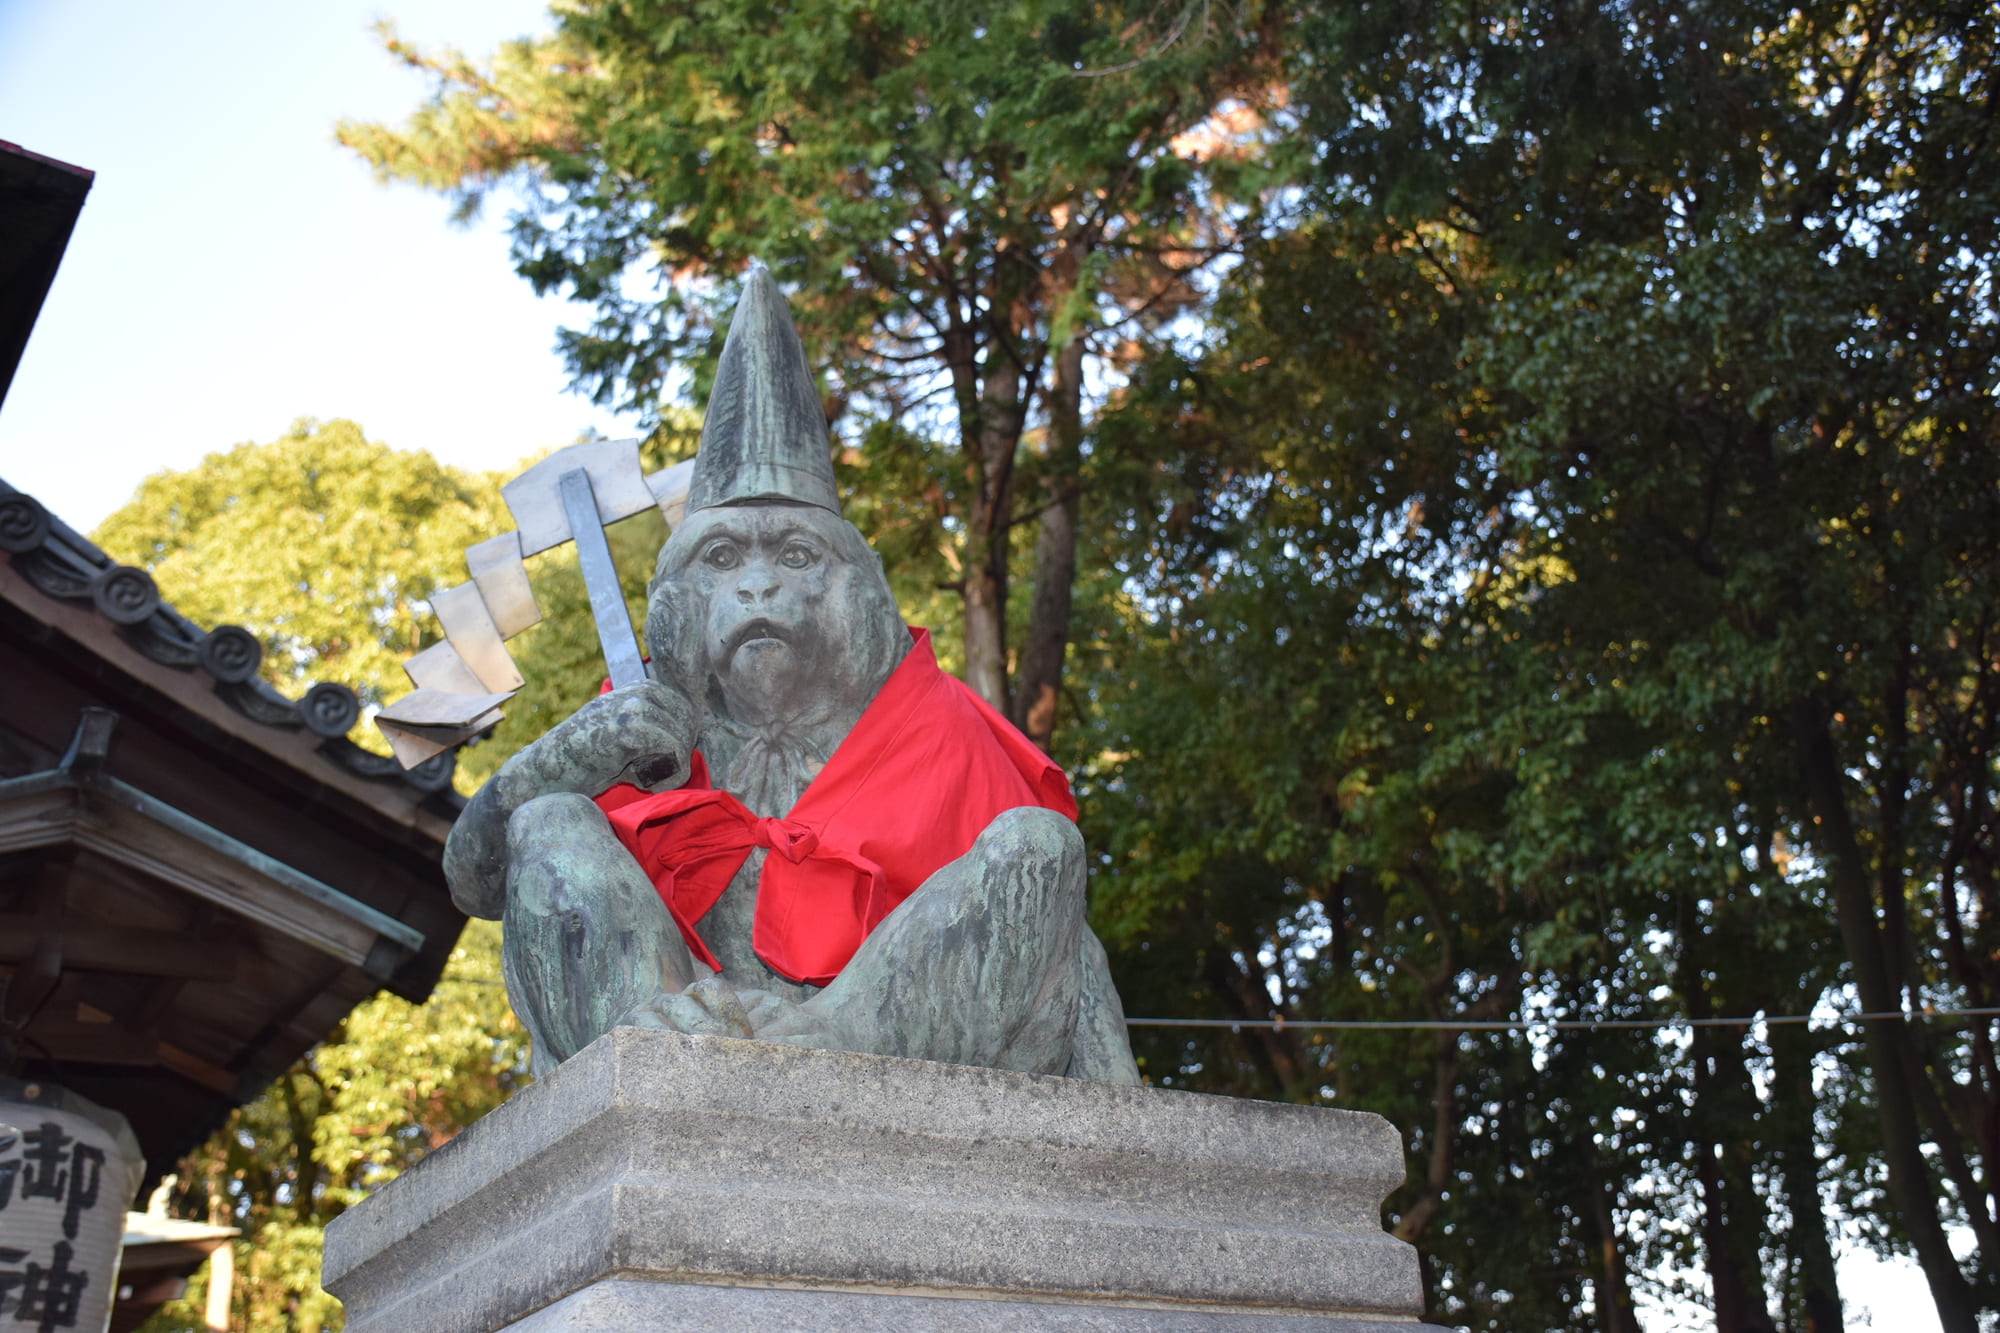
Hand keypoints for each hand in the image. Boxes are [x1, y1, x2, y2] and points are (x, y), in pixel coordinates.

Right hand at [444, 679, 695, 917]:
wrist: (539, 784)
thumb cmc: (582, 770)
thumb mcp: (620, 742)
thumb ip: (652, 733)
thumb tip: (695, 733)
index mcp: (634, 691)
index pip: (686, 709)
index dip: (679, 740)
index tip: (655, 762)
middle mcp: (632, 693)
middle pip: (689, 721)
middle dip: (677, 753)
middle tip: (647, 773)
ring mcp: (629, 708)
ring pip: (683, 736)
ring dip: (670, 767)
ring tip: (638, 778)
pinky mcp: (626, 729)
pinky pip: (674, 750)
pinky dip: (665, 776)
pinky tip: (638, 783)